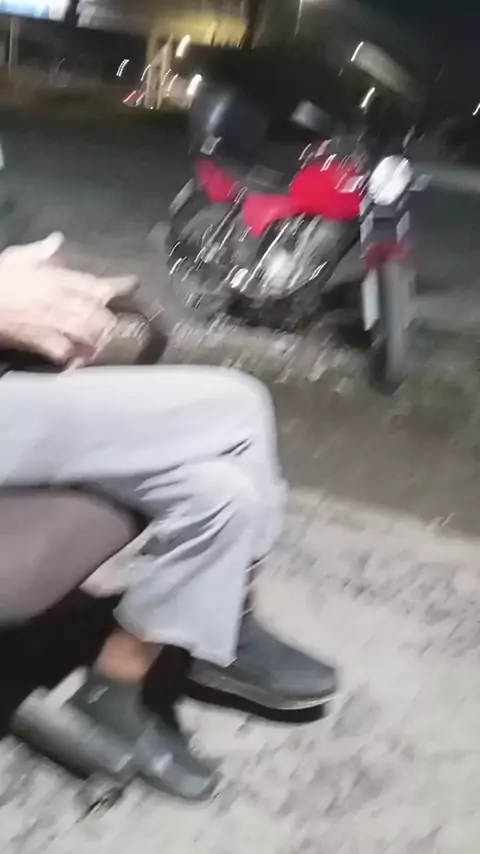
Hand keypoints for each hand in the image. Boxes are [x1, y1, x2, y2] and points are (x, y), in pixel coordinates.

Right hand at [0, 233, 136, 364]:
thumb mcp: (17, 257)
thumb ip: (40, 251)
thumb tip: (57, 240)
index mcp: (55, 278)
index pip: (92, 282)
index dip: (115, 285)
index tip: (132, 285)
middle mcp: (58, 299)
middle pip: (95, 311)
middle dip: (107, 319)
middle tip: (115, 325)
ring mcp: (50, 321)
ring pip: (84, 331)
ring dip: (95, 339)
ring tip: (100, 345)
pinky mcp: (38, 340)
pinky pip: (62, 350)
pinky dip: (71, 357)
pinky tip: (75, 361)